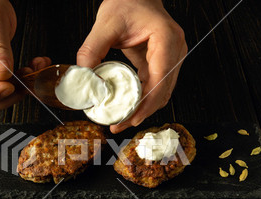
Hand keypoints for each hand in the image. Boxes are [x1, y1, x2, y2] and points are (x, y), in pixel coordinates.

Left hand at [77, 0, 186, 132]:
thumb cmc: (127, 2)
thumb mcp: (105, 24)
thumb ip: (92, 50)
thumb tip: (84, 77)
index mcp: (166, 39)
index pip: (160, 79)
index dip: (145, 103)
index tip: (129, 117)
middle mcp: (175, 50)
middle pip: (163, 91)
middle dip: (142, 112)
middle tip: (120, 124)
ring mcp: (172, 58)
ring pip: (161, 93)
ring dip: (143, 109)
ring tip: (121, 120)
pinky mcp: (163, 64)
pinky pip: (155, 87)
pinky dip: (142, 100)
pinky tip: (127, 108)